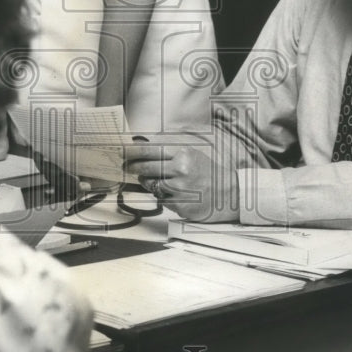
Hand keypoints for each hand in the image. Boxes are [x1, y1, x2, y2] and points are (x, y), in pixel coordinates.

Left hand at [124, 139, 238, 222]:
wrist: (228, 194)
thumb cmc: (209, 173)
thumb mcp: (193, 154)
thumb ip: (169, 150)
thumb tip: (143, 145)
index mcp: (184, 154)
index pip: (150, 149)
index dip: (133, 150)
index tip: (122, 150)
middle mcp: (180, 170)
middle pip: (145, 167)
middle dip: (132, 166)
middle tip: (126, 165)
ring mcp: (179, 189)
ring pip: (150, 184)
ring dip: (147, 181)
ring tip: (156, 179)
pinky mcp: (179, 205)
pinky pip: (160, 199)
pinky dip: (162, 195)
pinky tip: (172, 192)